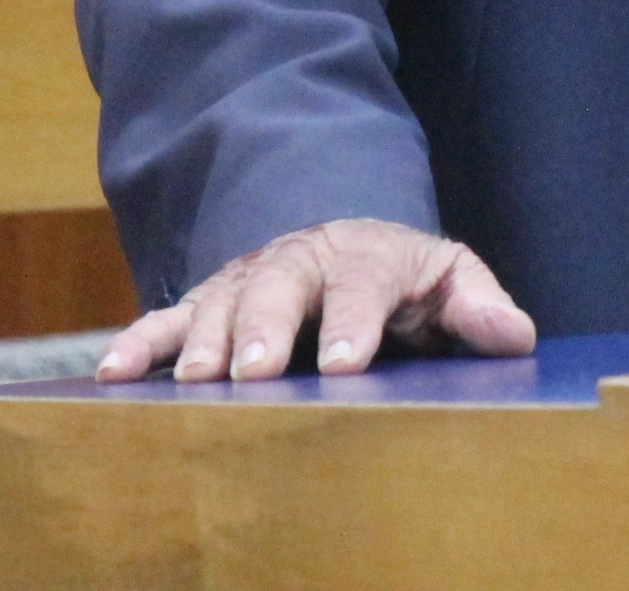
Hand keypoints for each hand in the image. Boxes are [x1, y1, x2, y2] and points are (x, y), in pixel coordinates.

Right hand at [93, 217, 536, 382]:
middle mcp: (301, 257)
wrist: (349, 248)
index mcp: (368, 253)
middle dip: (268, 325)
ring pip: (221, 299)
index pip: (365, 279)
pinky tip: (113, 374)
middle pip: (282, 282)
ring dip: (203, 339)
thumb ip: (478, 305)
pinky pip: (168, 316)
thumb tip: (515, 333)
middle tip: (256, 371)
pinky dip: (138, 342)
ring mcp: (250, 277)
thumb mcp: (449, 282)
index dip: (356, 319)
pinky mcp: (208, 301)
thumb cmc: (406, 281)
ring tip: (192, 381)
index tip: (347, 363)